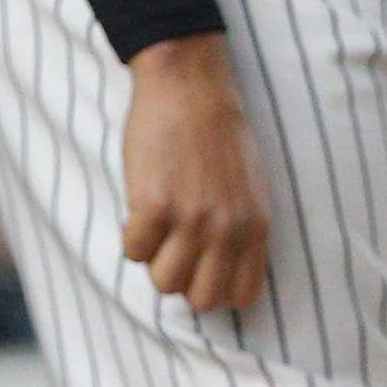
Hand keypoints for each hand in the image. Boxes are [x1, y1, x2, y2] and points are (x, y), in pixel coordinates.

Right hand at [122, 33, 270, 312]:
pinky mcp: (153, 205)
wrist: (190, 87)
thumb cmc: (220, 133)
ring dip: (155, 258)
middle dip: (183, 279)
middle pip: (199, 299)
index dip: (215, 287)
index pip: (240, 295)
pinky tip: (141, 207)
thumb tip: (223, 274)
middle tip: (174, 247)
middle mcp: (227, 229)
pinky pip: (133, 252)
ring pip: (163, 282)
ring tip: (157, 224)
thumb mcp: (253, 186)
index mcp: (255, 226)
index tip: (201, 267)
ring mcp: (189, 219)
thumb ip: (244, 231)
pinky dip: (131, 235)